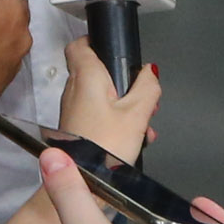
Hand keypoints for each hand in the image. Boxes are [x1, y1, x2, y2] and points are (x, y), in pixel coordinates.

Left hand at [56, 36, 158, 161]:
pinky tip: (132, 136)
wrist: (82, 183)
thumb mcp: (137, 114)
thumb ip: (147, 87)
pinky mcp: (76, 129)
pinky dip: (115, 120)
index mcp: (85, 77)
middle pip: (96, 72)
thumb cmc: (101, 148)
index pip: (80, 45)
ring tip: (142, 120)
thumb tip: (151, 73)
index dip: (96, 41)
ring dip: (122, 104)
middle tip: (140, 92)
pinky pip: (97, 115)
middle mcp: (73, 91)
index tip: (114, 47)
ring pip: (99, 96)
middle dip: (121, 81)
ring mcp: (72, 111)